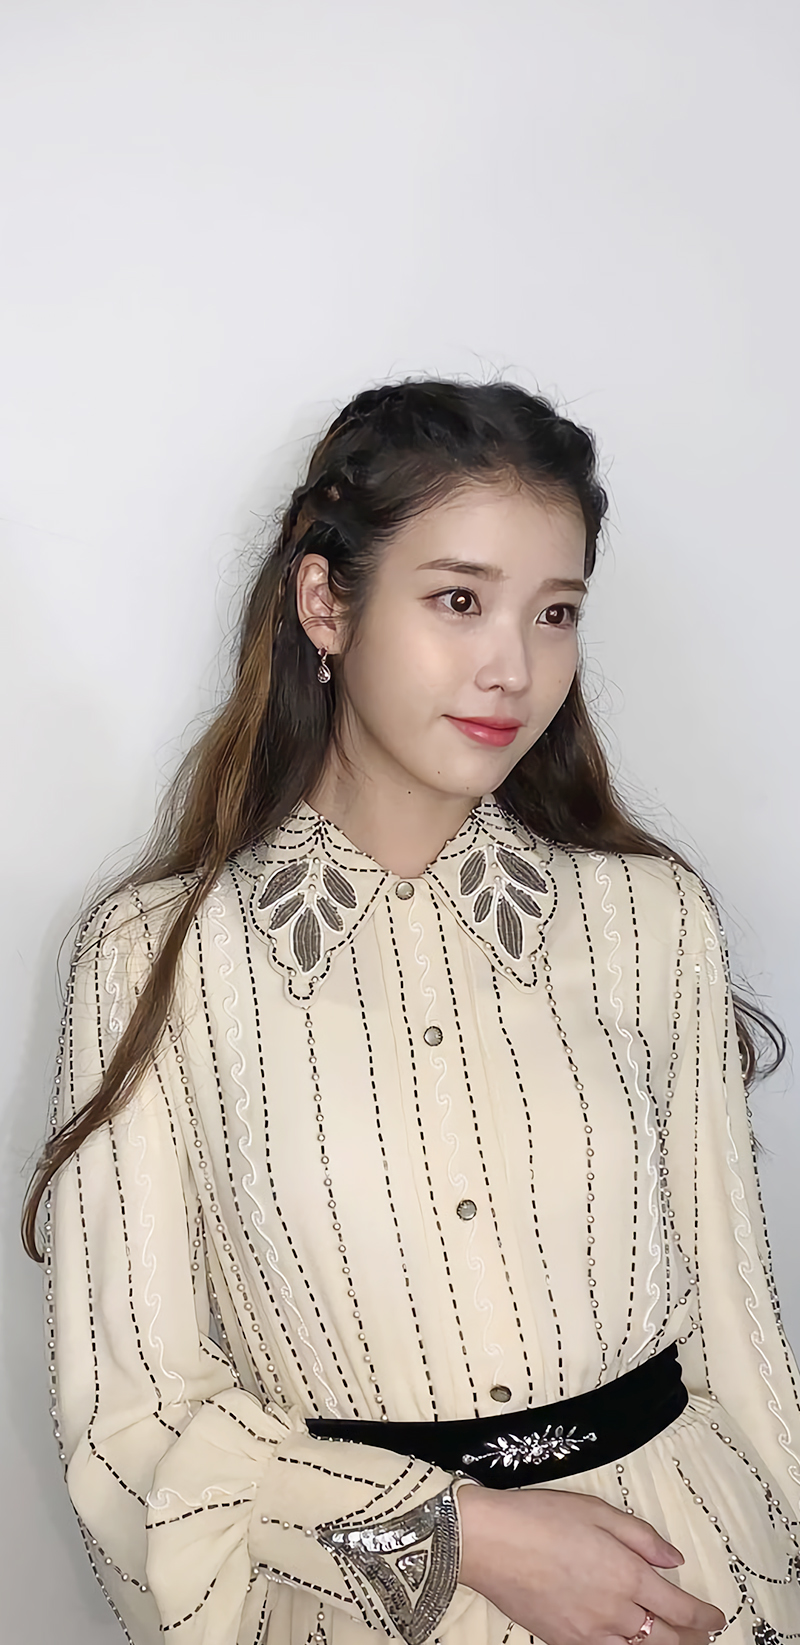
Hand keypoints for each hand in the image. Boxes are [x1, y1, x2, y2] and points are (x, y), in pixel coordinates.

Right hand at [457, 1484, 726, 1644]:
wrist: (488, 1542)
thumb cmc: (539, 1518)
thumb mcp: (597, 1510)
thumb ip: (641, 1537)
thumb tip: (673, 1559)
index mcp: (626, 1574)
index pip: (680, 1608)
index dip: (704, 1617)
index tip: (716, 1618)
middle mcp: (614, 1610)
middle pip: (666, 1639)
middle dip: (691, 1640)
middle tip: (702, 1636)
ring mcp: (589, 1632)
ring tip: (674, 1644)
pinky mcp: (564, 1642)